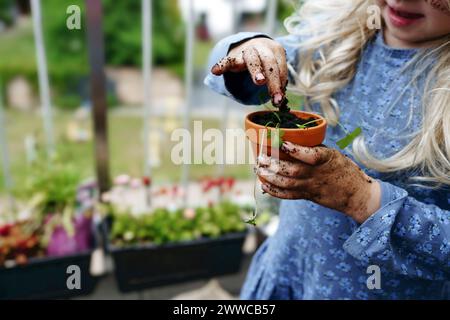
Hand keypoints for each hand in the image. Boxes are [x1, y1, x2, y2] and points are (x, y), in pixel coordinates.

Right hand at [211, 37, 287, 105]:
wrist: (251, 44)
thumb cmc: (265, 61)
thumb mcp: (274, 68)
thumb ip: (277, 81)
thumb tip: (280, 100)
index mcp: (276, 51)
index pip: (280, 68)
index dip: (280, 83)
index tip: (279, 100)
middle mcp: (262, 48)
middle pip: (269, 62)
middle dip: (272, 77)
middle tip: (276, 93)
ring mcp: (247, 51)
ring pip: (252, 59)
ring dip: (257, 70)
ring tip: (260, 81)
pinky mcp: (233, 56)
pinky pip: (227, 60)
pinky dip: (222, 65)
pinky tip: (215, 71)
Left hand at [256, 141, 380, 222]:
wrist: (356, 194)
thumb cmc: (342, 168)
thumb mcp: (332, 153)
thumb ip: (313, 150)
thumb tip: (287, 142)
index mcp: (326, 159)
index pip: (311, 155)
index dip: (296, 150)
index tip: (283, 143)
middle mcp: (317, 174)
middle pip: (292, 171)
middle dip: (273, 164)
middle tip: (260, 157)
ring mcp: (311, 186)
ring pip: (287, 184)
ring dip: (269, 177)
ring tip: (258, 169)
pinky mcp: (307, 196)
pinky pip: (288, 195)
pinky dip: (274, 191)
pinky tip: (263, 184)